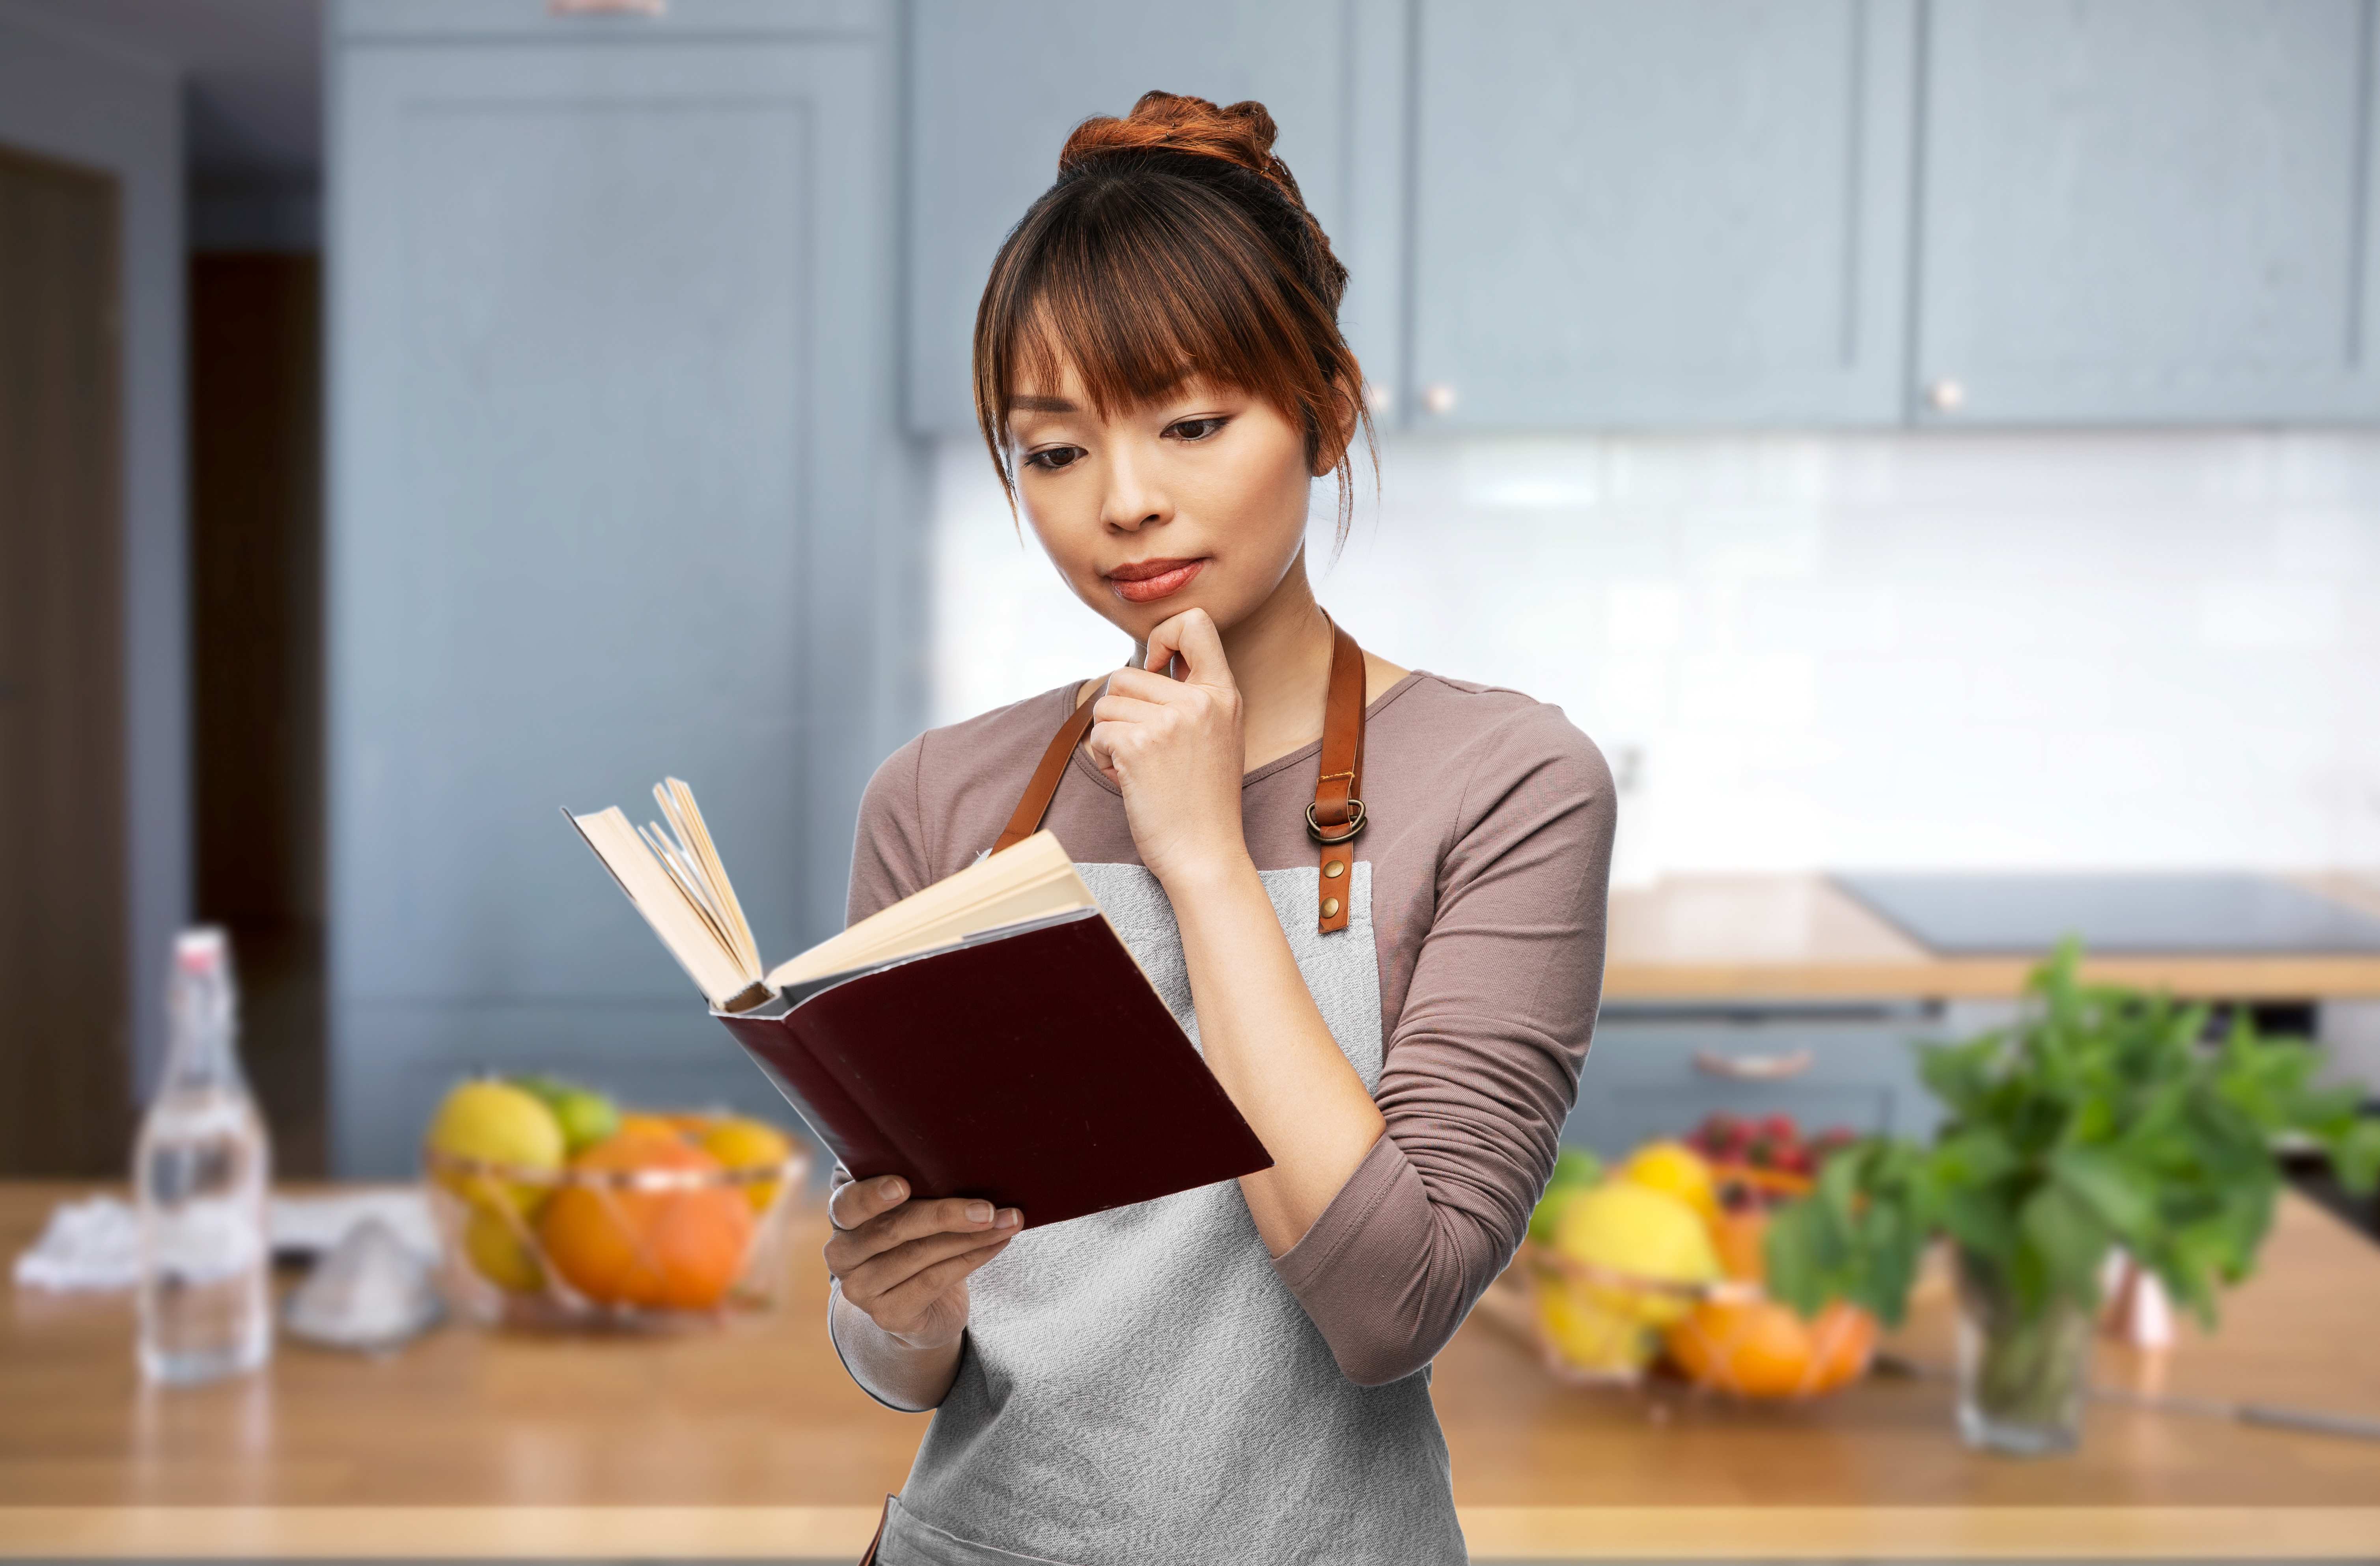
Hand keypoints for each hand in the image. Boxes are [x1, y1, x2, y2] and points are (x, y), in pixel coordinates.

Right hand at [824, 1175, 1020, 1348]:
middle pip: (893, 1229)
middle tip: (987, 1208)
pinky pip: (934, 1281)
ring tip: (1007, 1221)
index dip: (872, 1195)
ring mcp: (862, 1290)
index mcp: (842, 1217)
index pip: (848, 1204)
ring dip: (971, 1236)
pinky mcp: (888, 1315)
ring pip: (920, 1255)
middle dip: (946, 1214)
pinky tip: (998, 1243)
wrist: (918, 1307)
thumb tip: (955, 1154)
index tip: (903, 1185)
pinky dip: (972, 1258)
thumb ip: (914, 1185)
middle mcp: (842, 1255)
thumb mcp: (907, 1209)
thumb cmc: (915, 1240)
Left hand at [1085, 608, 1249, 886]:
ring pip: (1107, 703)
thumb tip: (1148, 660)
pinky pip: (1098, 733)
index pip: (1194, 622)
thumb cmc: (1203, 801)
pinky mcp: (1139, 745)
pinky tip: (1127, 780)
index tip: (1154, 668)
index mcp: (1223, 693)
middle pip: (1127, 672)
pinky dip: (1103, 759)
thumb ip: (1193, 695)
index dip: (1161, 636)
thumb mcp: (1217, 734)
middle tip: (1144, 749)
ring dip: (1110, 735)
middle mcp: (1200, 701)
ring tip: (1139, 767)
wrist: (1205, 854)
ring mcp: (1171, 721)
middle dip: (1122, 711)